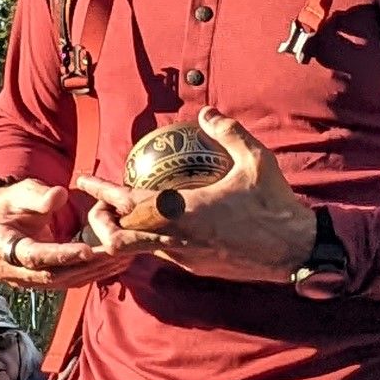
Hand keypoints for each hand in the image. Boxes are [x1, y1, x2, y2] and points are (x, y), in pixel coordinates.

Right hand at [0, 179, 133, 291]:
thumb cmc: (11, 202)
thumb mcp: (21, 192)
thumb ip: (38, 195)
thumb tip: (59, 196)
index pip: (32, 256)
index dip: (60, 254)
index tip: (87, 250)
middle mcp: (7, 269)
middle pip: (50, 274)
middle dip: (84, 266)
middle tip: (113, 255)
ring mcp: (22, 279)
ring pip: (61, 282)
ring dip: (91, 272)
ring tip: (118, 260)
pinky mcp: (37, 282)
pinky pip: (65, 282)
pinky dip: (89, 274)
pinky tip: (110, 265)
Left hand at [71, 109, 317, 282]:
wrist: (295, 252)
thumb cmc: (275, 205)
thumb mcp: (257, 161)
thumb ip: (229, 133)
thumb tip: (206, 112)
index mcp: (186, 209)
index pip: (130, 201)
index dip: (102, 191)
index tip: (84, 179)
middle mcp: (177, 236)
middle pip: (121, 232)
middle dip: (101, 217)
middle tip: (92, 202)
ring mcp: (184, 255)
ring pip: (137, 246)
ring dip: (122, 231)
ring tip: (112, 217)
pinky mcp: (194, 268)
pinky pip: (159, 253)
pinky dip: (145, 242)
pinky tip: (148, 230)